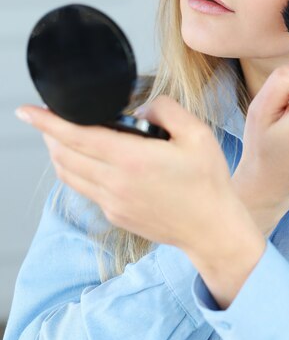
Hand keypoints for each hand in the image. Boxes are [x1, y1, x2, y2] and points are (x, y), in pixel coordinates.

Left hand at [15, 97, 259, 259]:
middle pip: (63, 155)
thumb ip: (166, 110)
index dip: (46, 122)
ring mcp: (112, 202)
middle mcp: (115, 183)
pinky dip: (74, 170)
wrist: (212, 229)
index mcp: (132, 160)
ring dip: (57, 152)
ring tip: (59, 135)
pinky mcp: (115, 214)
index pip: (76, 136)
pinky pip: (84, 189)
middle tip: (45, 117)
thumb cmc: (207, 180)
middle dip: (48, 133)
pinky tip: (86, 160)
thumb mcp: (197, 133)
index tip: (25, 110)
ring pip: (68, 174)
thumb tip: (140, 111)